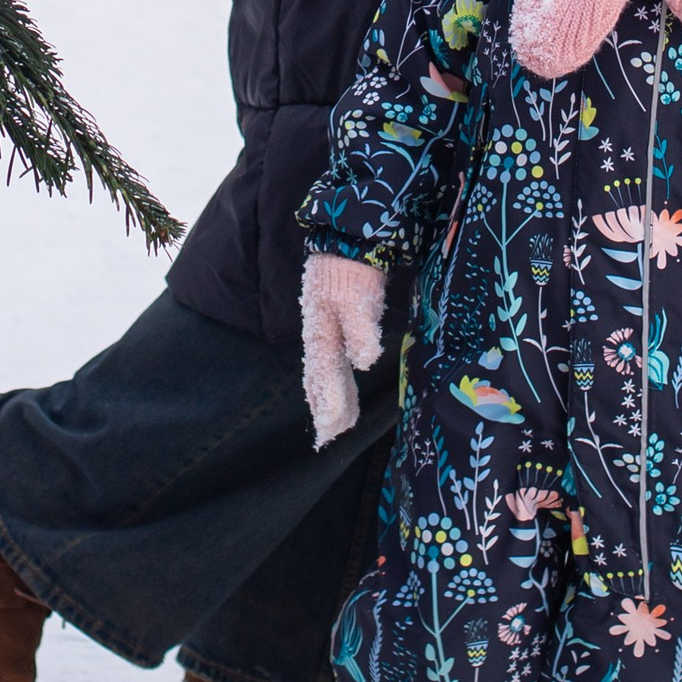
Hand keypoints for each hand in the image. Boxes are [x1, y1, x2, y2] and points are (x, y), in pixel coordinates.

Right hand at [301, 252, 386, 447]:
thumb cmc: (351, 272)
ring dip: (329, 399)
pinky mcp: (336, 325)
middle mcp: (319, 337)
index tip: (333, 427)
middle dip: (324, 408)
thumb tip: (363, 361)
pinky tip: (344, 390)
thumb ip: (361, 331)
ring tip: (337, 425)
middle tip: (328, 438)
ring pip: (324, 373)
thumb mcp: (357, 299)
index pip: (323, 375)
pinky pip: (331, 362)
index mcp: (321, 333)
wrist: (347, 243)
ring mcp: (326, 331)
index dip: (329, 401)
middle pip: (318, 380)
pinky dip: (336, 381)